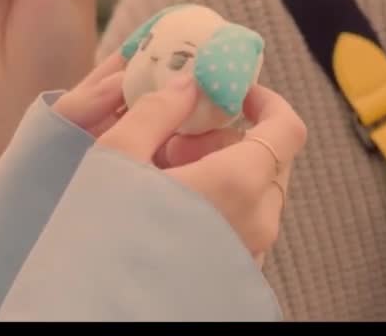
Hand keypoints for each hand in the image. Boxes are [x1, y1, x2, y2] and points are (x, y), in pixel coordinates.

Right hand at [82, 75, 306, 263]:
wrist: (98, 302)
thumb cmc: (106, 230)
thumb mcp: (118, 155)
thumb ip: (158, 110)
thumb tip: (189, 82)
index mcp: (237, 182)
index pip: (287, 127)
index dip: (266, 100)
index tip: (233, 92)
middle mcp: (258, 218)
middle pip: (270, 157)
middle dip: (229, 136)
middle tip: (177, 138)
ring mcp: (252, 249)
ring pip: (257, 190)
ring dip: (223, 169)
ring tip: (166, 174)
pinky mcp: (239, 270)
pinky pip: (245, 222)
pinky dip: (221, 202)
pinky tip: (174, 205)